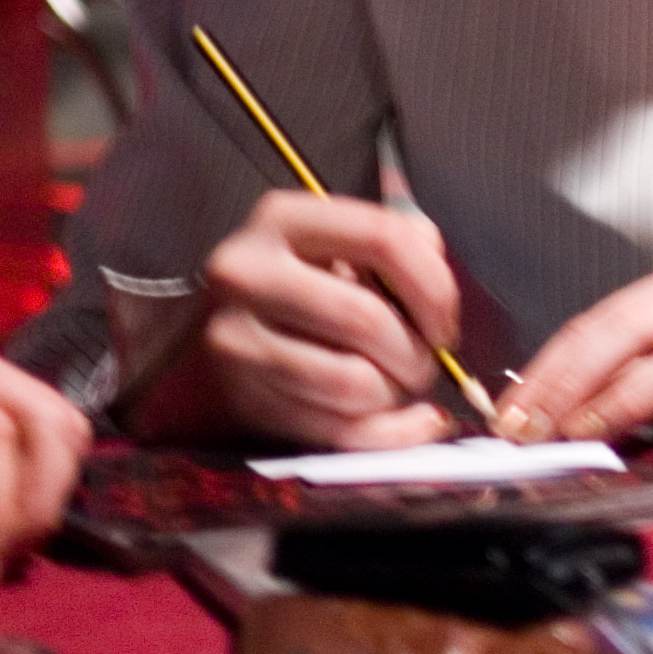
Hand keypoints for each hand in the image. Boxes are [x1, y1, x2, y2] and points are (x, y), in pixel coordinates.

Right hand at [129, 190, 459, 449]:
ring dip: (396, 394)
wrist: (206, 341)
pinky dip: (386, 434)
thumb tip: (436, 264)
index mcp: (283, 219)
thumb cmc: (294, 286)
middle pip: (366, 320)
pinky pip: (336, 431)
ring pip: (353, 383)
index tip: (446, 320)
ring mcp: (237, 340)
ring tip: (397, 385)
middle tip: (426, 362)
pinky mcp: (243, 397)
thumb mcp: (336, 244)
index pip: (382, 238)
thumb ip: (394, 243)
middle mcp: (248, 273)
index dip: (434, 285)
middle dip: (417, 353)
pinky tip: (404, 424)